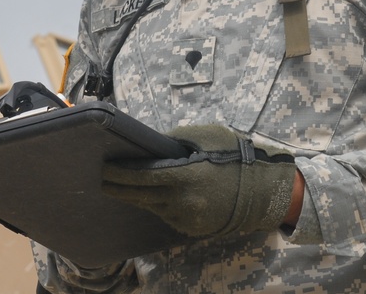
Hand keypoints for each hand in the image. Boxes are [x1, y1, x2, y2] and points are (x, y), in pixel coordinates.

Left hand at [101, 124, 296, 238]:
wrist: (262, 190)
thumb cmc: (233, 156)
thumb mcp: (205, 137)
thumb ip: (174, 139)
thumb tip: (150, 145)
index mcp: (183, 176)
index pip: (139, 176)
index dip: (118, 173)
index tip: (104, 167)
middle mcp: (181, 202)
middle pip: (138, 196)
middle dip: (118, 187)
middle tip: (103, 178)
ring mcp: (186, 218)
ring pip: (151, 207)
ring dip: (138, 196)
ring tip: (125, 184)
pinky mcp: (191, 229)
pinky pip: (167, 215)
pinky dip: (159, 205)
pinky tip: (153, 195)